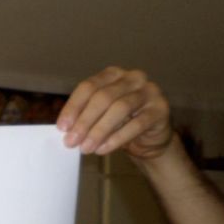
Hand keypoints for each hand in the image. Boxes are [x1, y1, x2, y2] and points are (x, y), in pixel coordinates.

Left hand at [57, 67, 172, 160]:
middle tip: (71, 142)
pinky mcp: (161, 109)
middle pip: (103, 97)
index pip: (88, 87)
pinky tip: (103, 149)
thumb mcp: (99, 116)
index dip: (73, 107)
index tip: (62, 128)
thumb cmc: (120, 123)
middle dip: (84, 121)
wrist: (149, 138)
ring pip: (120, 109)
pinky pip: (137, 124)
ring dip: (99, 131)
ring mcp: (150, 91)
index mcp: (113, 74)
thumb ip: (84, 116)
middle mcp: (133, 77)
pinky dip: (117, 138)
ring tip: (85, 148)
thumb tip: (65, 129)